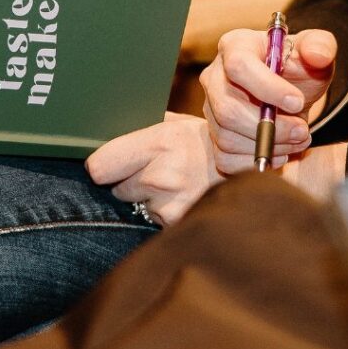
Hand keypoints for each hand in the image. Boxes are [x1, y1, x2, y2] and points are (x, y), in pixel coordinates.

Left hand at [85, 112, 220, 226]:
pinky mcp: (180, 225)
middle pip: (115, 188)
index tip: (104, 165)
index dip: (99, 166)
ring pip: (133, 205)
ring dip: (143, 198)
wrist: (247, 169)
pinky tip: (177, 198)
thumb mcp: (174, 123)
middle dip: (124, 180)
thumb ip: (141, 128)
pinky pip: (153, 219)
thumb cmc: (204, 142)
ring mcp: (172, 204)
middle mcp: (162, 176)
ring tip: (167, 183)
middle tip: (145, 171)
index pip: (101, 166)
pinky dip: (160, 211)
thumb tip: (104, 131)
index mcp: (158, 143)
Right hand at [200, 28, 335, 175]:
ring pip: (227, 137)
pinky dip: (255, 161)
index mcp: (234, 46)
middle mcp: (214, 75)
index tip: (297, 102)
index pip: (238, 66)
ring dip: (268, 146)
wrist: (290, 92)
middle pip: (227, 108)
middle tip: (302, 130)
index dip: (268, 88)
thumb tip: (317, 55)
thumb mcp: (315, 50)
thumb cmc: (298, 67)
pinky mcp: (214, 133)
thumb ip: (321, 45)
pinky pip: (225, 157)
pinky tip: (278, 152)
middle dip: (271, 127)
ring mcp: (211, 106)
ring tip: (297, 139)